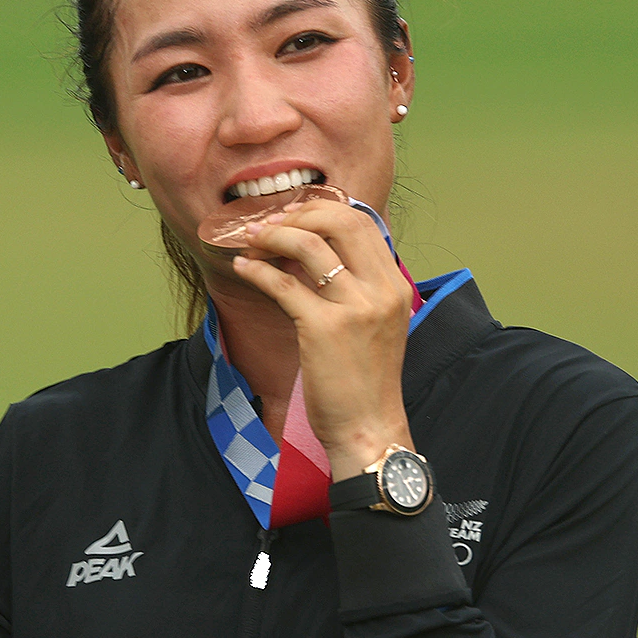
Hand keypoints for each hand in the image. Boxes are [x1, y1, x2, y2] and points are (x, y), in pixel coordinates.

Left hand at [229, 200, 413, 475]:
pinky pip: (283, 285)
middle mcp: (380, 290)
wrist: (368, 427)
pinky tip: (243, 267)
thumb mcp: (375, 324)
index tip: (294, 215)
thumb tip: (311, 251)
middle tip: (269, 223)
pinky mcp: (324, 328)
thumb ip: (355, 287)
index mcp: (395, 286)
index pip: (362, 223)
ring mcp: (354, 308)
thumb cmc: (365, 381)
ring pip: (309, 246)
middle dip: (299, 213)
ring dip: (273, 236)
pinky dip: (258, 270)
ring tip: (251, 240)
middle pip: (340, 222)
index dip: (323, 210)